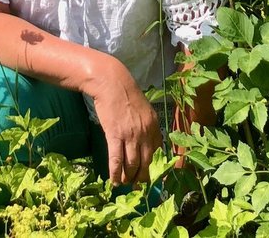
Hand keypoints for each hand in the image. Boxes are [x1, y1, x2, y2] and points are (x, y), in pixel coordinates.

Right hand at [86, 57, 161, 185]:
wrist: (111, 82)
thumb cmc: (126, 94)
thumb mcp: (144, 110)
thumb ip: (148, 126)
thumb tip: (148, 144)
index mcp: (154, 126)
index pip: (157, 153)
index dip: (152, 167)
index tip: (148, 175)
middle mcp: (145, 133)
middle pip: (145, 162)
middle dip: (141, 177)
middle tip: (136, 185)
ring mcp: (130, 135)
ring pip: (131, 164)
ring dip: (128, 177)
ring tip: (124, 184)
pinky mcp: (114, 135)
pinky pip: (116, 159)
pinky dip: (115, 173)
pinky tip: (114, 181)